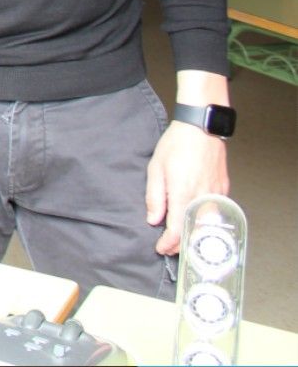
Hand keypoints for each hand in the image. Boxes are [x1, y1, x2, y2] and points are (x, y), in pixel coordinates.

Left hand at [145, 121, 229, 254]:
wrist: (201, 128)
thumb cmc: (176, 144)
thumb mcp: (156, 168)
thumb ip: (155, 197)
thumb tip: (153, 219)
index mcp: (183, 194)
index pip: (178, 230)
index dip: (169, 244)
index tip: (160, 248)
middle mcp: (203, 198)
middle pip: (194, 232)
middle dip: (181, 244)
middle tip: (168, 248)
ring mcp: (216, 194)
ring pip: (207, 225)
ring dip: (193, 234)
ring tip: (180, 238)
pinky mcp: (223, 189)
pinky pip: (215, 212)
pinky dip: (205, 222)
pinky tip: (195, 222)